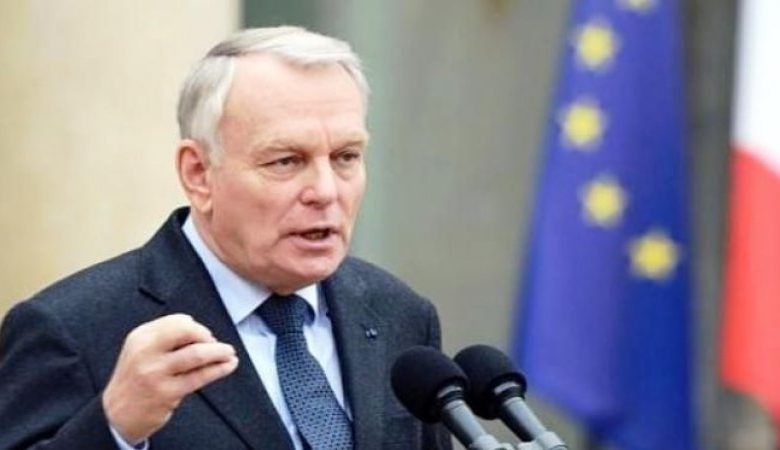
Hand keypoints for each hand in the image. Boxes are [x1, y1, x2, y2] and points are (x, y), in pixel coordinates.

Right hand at [102, 314, 238, 443]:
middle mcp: (146, 352)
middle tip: (216, 342)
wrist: (116, 414)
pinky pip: (200, 377)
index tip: (205, 334)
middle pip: (186, 331)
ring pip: (197, 354)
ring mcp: (156, 372)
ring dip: (219, 352)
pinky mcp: (167, 392)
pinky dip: (219, 369)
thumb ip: (166, 339)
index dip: (196, 326)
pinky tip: (228, 366)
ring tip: (229, 352)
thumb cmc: (135, 380)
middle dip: (207, 335)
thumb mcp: (141, 351)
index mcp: (141, 337)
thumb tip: (199, 330)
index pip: (176, 320)